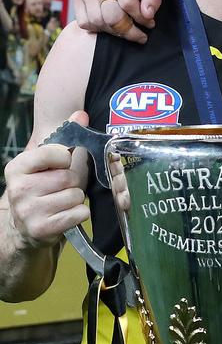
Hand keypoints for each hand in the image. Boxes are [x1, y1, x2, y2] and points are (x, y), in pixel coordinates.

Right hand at [5, 111, 89, 249]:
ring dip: (76, 199)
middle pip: (68, 177)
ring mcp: (28, 211)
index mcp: (17, 168)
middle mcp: (18, 189)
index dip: (64, 159)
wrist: (25, 227)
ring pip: (75, 195)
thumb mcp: (47, 163)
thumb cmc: (41, 190)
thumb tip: (81, 114)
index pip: (54, 152)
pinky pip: (79, 214)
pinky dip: (79, 214)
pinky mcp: (41, 229)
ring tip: (62, 202)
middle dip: (72, 182)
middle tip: (61, 189)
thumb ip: (64, 136)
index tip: (61, 165)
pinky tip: (66, 215)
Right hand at [74, 0, 168, 43]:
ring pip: (97, 21)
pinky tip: (112, 24)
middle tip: (140, 35)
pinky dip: (99, 29)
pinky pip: (85, 22)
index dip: (141, 18)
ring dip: (115, 31)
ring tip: (127, 28)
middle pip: (110, 15)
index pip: (127, 3)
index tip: (150, 22)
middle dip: (128, 30)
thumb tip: (147, 14)